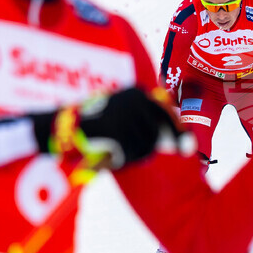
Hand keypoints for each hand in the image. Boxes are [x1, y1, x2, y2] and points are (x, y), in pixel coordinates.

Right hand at [33, 87, 189, 168]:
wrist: (66, 128)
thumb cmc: (95, 123)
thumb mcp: (121, 112)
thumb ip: (144, 119)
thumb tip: (179, 138)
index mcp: (137, 93)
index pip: (166, 113)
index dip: (178, 131)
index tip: (186, 146)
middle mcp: (135, 101)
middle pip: (158, 132)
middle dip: (157, 146)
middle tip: (152, 154)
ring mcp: (127, 116)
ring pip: (147, 145)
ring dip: (137, 154)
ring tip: (119, 152)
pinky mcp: (119, 132)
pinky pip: (133, 154)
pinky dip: (126, 160)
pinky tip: (114, 156)